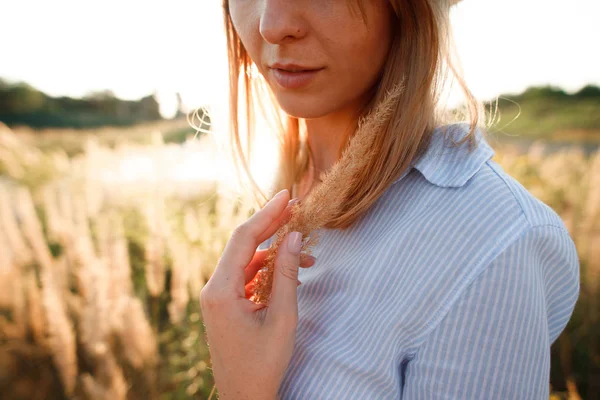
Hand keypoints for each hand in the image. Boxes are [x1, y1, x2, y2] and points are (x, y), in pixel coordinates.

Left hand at [200, 189, 315, 399]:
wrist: (245, 398)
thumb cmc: (263, 364)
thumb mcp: (282, 318)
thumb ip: (287, 274)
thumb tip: (294, 237)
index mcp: (220, 291)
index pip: (244, 238)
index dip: (267, 214)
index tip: (287, 195)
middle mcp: (213, 289)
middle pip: (242, 245)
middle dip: (270, 225)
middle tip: (296, 208)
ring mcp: (217, 297)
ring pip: (246, 260)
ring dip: (274, 252)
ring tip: (306, 252)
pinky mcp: (225, 305)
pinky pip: (246, 277)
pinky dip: (268, 271)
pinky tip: (292, 272)